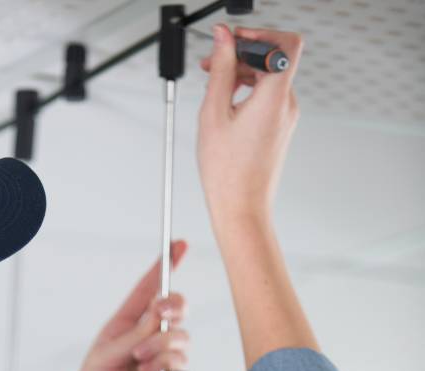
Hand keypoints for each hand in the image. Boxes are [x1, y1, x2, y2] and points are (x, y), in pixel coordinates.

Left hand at [54, 241, 189, 370]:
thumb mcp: (105, 357)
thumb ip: (135, 334)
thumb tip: (160, 316)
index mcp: (120, 326)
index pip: (146, 290)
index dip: (164, 266)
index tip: (178, 244)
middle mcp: (140, 340)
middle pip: (173, 309)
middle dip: (171, 309)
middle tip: (159, 318)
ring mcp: (155, 362)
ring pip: (180, 337)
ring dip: (163, 346)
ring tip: (141, 364)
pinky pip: (181, 363)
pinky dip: (168, 366)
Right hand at [197, 24, 304, 221]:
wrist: (241, 209)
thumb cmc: (227, 173)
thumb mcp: (213, 114)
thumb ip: (221, 69)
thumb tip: (224, 38)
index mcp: (274, 98)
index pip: (286, 43)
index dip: (260, 33)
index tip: (234, 40)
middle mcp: (287, 104)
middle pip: (273, 58)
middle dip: (242, 54)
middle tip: (212, 63)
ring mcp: (286, 117)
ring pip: (268, 77)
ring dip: (242, 73)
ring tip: (214, 87)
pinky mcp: (280, 127)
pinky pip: (267, 96)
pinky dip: (247, 91)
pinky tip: (225, 105)